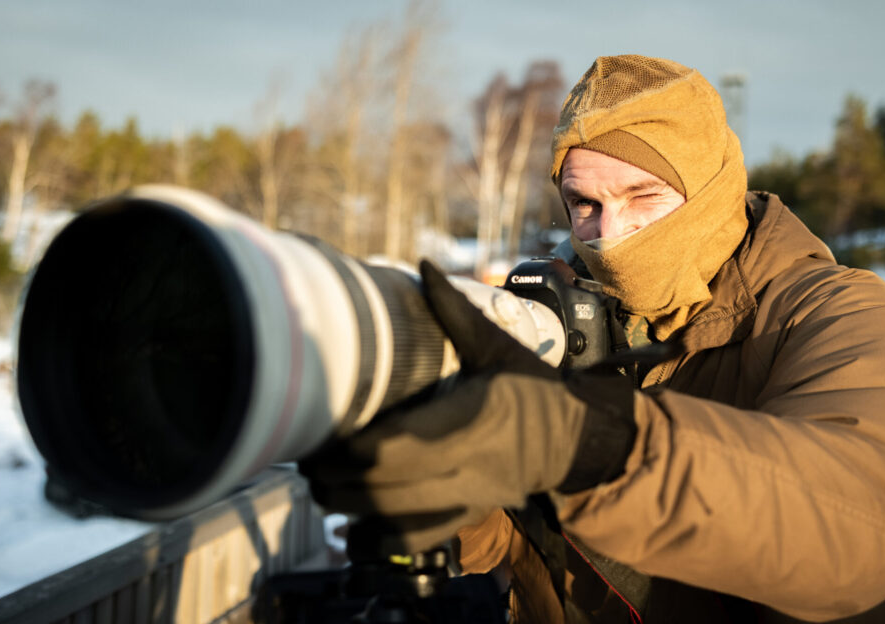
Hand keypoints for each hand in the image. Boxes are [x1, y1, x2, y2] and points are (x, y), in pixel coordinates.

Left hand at [300, 260, 636, 559]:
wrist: (577, 438)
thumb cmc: (533, 387)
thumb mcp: (499, 345)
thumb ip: (455, 311)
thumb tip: (423, 267)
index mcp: (473, 420)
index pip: (402, 445)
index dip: (354, 449)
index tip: (322, 435)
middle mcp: (469, 467)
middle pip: (388, 486)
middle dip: (339, 478)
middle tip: (307, 459)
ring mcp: (469, 498)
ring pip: (397, 517)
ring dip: (351, 507)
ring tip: (320, 485)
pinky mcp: (467, 516)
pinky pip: (417, 537)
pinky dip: (379, 536)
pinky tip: (351, 526)